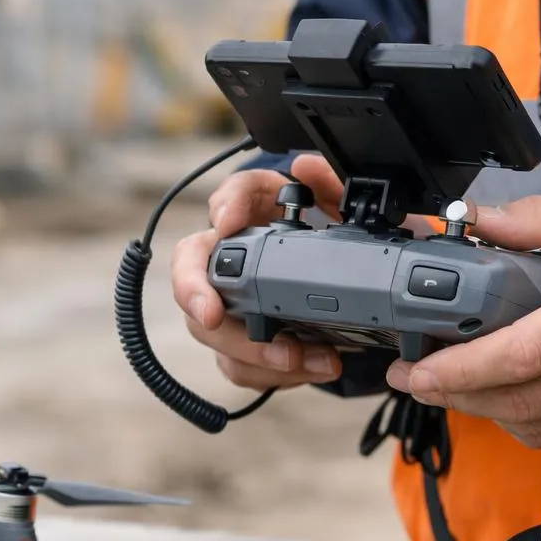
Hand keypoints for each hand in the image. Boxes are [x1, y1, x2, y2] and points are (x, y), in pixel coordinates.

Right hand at [170, 155, 349, 388]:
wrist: (349, 292)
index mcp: (259, 216)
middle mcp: (231, 259)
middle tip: (212, 314)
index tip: (227, 220)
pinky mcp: (241, 346)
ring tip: (304, 357)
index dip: (225, 205)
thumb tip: (306, 166)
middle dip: (195, 293)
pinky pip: (239, 366)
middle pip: (190, 271)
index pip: (229, 197)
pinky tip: (314, 368)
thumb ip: (332, 184)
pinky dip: (276, 374)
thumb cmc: (334, 245)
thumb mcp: (345, 211)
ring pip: (208, 330)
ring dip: (252, 349)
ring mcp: (230, 306)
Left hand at [385, 194, 540, 455]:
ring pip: (539, 428)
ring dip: (490, 412)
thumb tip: (475, 219)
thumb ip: (539, 219)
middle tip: (420, 380)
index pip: (518, 355)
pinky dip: (532, 427)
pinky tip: (514, 403)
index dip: (458, 370)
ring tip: (461, 388)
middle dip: (457, 395)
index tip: (417, 369)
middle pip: (519, 400)